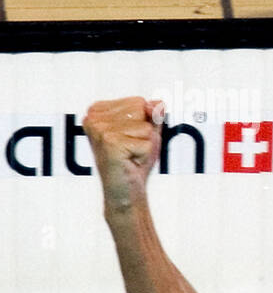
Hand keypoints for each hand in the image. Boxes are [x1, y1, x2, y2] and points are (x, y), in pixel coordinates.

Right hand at [82, 97, 165, 213]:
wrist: (125, 191)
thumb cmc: (134, 160)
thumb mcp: (147, 132)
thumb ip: (153, 114)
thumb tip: (158, 103)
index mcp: (97, 110)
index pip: (138, 102)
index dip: (144, 123)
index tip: (130, 139)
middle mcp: (94, 118)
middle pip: (141, 110)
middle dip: (145, 133)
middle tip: (131, 149)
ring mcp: (100, 130)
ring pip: (146, 127)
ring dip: (145, 144)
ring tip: (130, 155)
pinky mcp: (110, 143)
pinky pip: (147, 142)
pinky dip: (145, 154)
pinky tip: (130, 162)